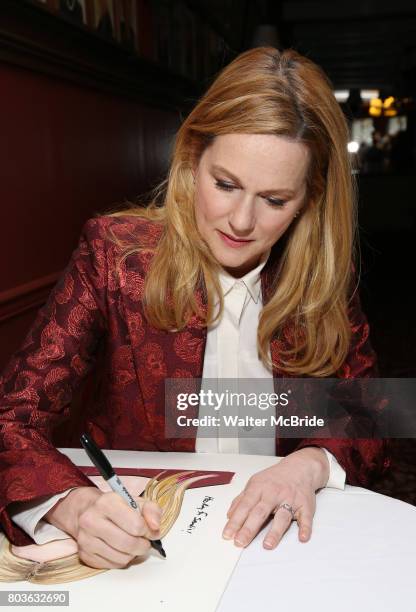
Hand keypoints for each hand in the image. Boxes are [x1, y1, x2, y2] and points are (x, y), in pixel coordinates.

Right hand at [45, 486, 161, 568]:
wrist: (89, 511)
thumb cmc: (116, 507)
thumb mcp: (137, 501)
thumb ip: (152, 510)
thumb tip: (155, 527)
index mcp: (106, 503)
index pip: (135, 525)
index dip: (148, 531)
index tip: (149, 530)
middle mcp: (92, 520)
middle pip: (128, 544)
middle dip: (142, 545)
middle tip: (144, 541)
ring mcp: (86, 539)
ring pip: (122, 558)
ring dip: (133, 554)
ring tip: (132, 543)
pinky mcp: (85, 555)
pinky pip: (113, 565)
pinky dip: (122, 560)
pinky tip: (120, 549)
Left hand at [222, 447, 328, 549]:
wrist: (299, 467)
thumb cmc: (275, 479)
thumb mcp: (255, 483)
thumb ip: (241, 499)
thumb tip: (229, 516)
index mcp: (259, 488)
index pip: (245, 506)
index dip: (235, 521)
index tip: (228, 534)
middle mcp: (274, 493)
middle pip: (260, 512)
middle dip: (249, 528)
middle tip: (240, 542)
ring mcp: (290, 499)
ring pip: (282, 516)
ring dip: (275, 531)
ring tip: (267, 545)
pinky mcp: (305, 505)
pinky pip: (306, 518)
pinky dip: (305, 528)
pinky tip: (302, 537)